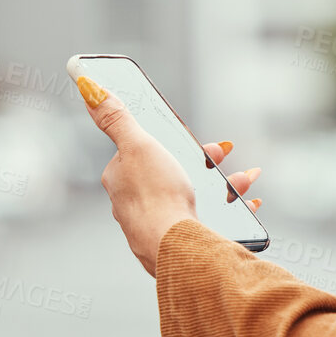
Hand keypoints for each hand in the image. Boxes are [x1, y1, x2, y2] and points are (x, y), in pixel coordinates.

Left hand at [78, 77, 262, 274]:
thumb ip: (117, 118)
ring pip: (193, 195)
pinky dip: (230, 208)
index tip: (191, 139)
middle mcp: (135, 204)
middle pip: (171, 172)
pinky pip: (209, 219)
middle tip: (221, 154)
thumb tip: (89, 89)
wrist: (176, 247)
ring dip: (223, 184)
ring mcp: (158, 223)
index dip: (168, 141)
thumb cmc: (155, 196)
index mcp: (122, 180)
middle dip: (202, 162)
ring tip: (242, 179)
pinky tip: (246, 203)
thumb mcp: (138, 144)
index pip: (141, 152)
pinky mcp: (180, 241)